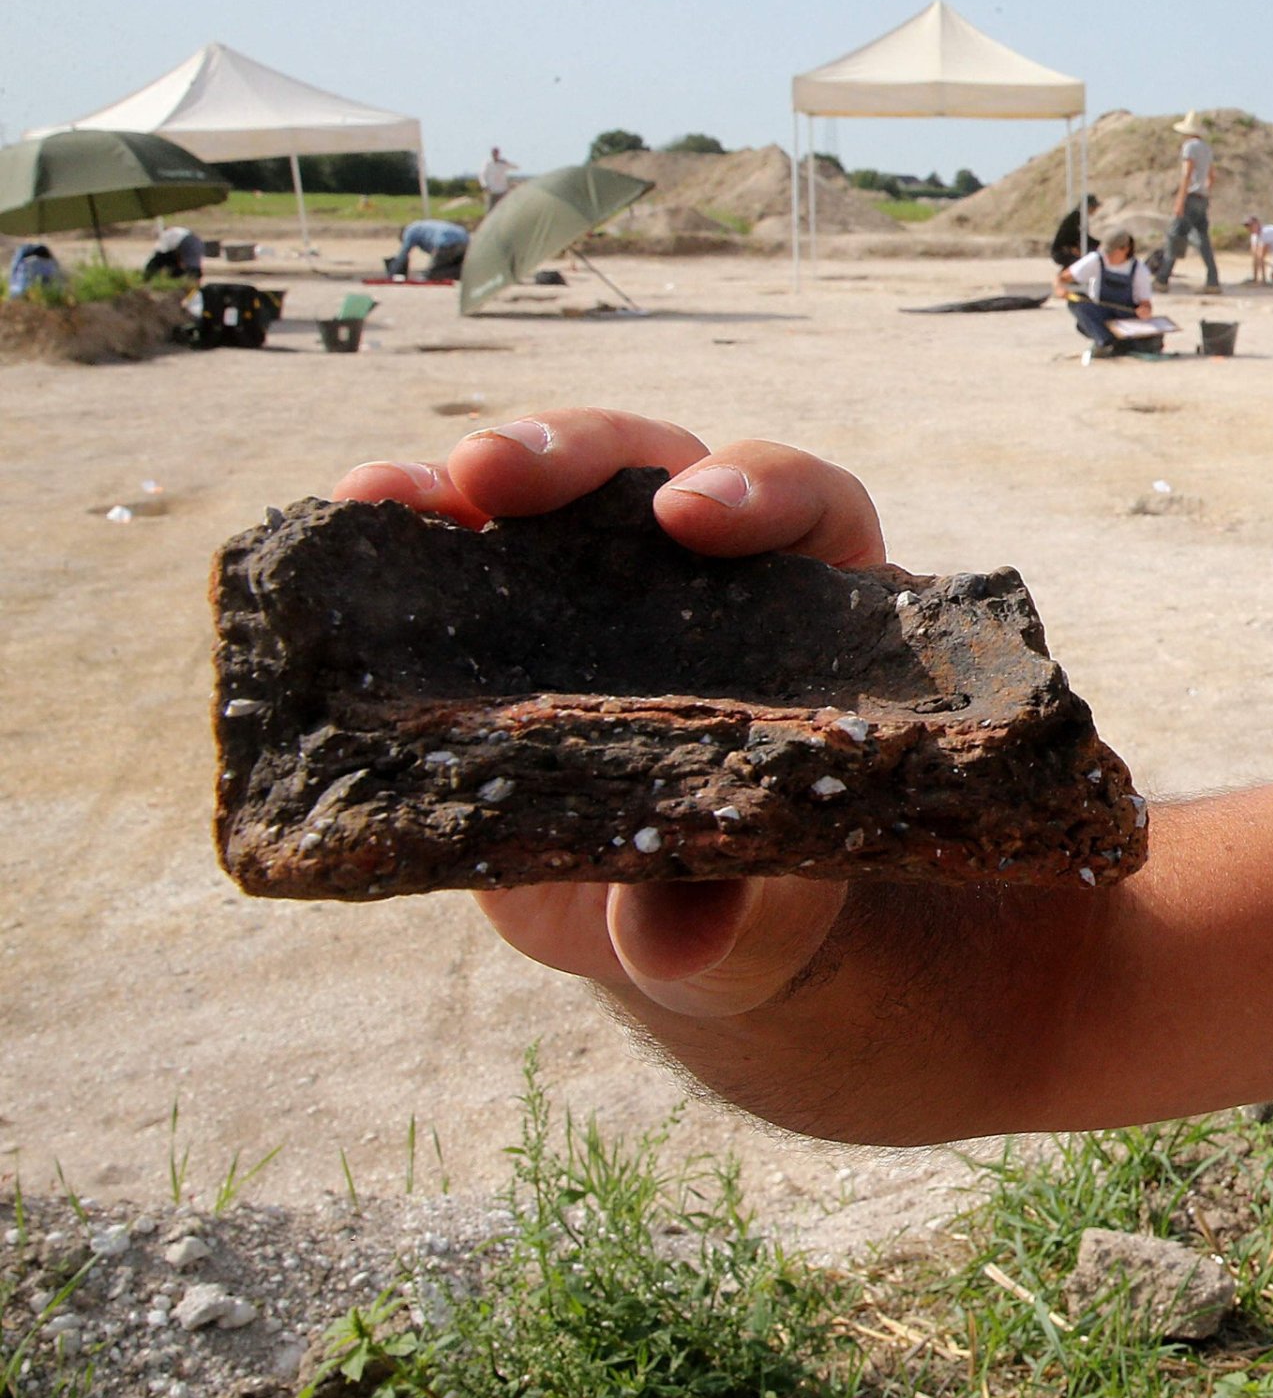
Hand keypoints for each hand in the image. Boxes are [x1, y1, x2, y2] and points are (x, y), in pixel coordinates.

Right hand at [332, 409, 883, 1015]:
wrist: (672, 926)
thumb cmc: (747, 896)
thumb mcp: (749, 913)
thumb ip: (727, 910)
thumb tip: (681, 941)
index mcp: (809, 615)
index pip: (806, 509)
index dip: (761, 490)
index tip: (698, 512)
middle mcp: (704, 570)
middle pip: (654, 465)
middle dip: (576, 455)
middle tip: (498, 473)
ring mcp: (595, 583)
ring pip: (540, 491)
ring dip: (459, 479)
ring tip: (380, 494)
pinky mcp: (501, 620)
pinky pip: (451, 553)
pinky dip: (397, 535)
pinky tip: (336, 536)